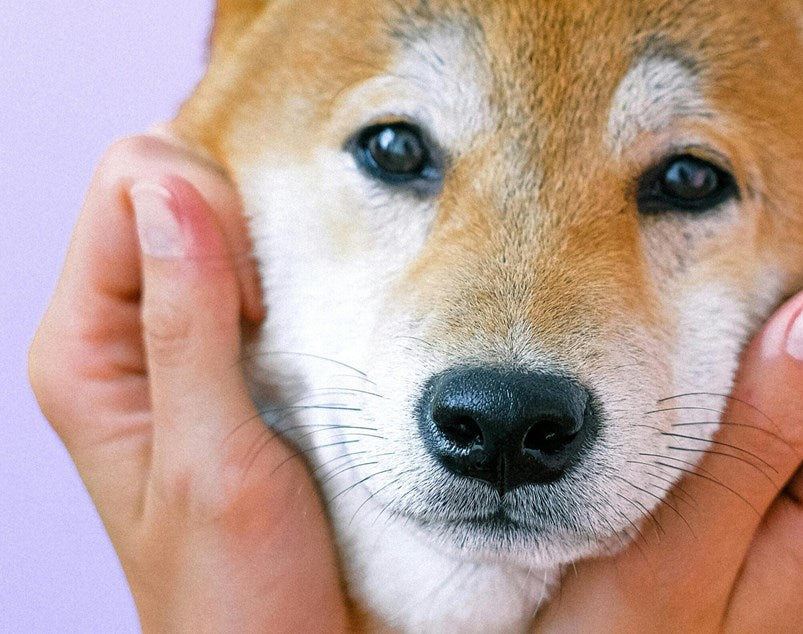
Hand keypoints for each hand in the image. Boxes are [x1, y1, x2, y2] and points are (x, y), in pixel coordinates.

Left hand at [28, 135, 348, 631]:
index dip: (206, 211)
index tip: (259, 303)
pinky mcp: (224, 353)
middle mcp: (116, 332)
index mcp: (82, 349)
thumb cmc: (238, 589)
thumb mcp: (212, 459)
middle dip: (237, 222)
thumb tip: (173, 189)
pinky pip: (247, 268)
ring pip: (211, 218)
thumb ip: (186, 323)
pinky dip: (286, 275)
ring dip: (267, 252)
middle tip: (279, 317)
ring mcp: (171, 339)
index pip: (127, 186)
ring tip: (298, 326)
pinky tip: (309, 323)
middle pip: (166, 186)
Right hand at [537, 275, 802, 631]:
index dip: (786, 329)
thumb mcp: (674, 544)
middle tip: (714, 418)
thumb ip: (762, 430)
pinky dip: (796, 398)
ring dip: (791, 374)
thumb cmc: (631, 630)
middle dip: (795, 348)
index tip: (716, 383)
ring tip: (722, 444)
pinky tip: (742, 454)